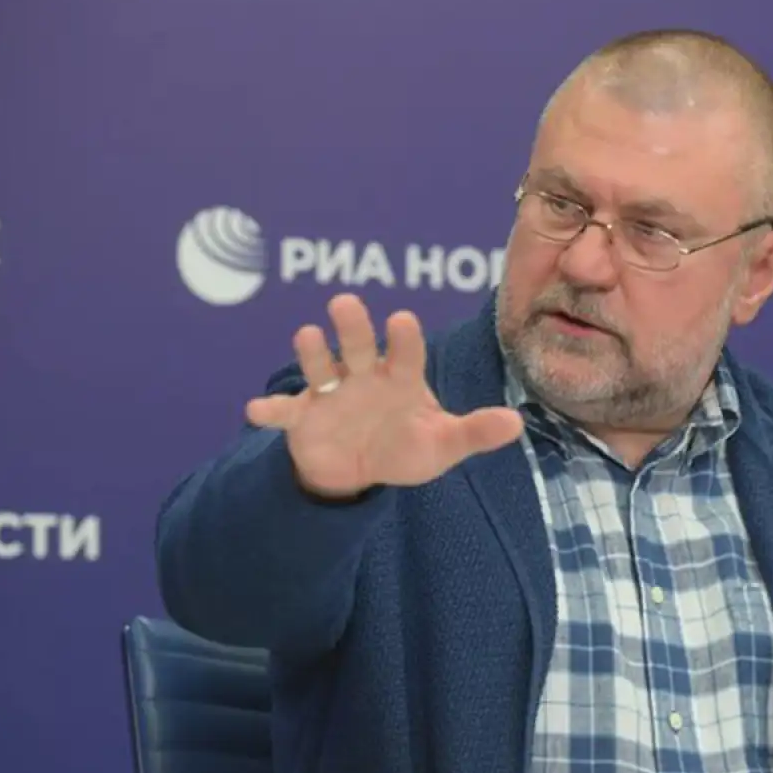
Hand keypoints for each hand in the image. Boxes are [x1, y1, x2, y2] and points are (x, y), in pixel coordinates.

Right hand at [245, 294, 523, 498]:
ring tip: (307, 336)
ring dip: (312, 353)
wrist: (360, 469)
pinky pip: (284, 413)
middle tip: (346, 303)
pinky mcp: (301, 418)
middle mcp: (361, 375)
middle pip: (356, 346)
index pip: (404, 353)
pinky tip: (256, 411)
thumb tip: (516, 425)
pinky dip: (270, 411)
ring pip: (319, 367)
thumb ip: (475, 432)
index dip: (402, 339)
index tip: (402, 320)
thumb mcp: (443, 445)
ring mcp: (328, 394)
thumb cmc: (405, 445)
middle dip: (352, 326)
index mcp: (398, 377)